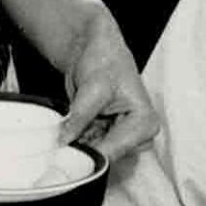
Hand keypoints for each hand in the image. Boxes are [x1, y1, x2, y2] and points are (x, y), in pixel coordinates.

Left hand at [59, 11, 158, 163]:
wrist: (98, 49)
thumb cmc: (105, 59)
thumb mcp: (93, 87)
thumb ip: (80, 117)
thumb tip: (65, 140)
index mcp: (145, 122)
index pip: (115, 150)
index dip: (88, 154)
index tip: (64, 153)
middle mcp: (138, 134)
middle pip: (106, 156)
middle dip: (82, 150)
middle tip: (60, 141)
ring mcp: (123, 136)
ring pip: (95, 154)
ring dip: (77, 145)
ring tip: (64, 129)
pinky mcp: (108, 136)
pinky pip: (89, 147)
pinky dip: (76, 141)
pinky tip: (67, 130)